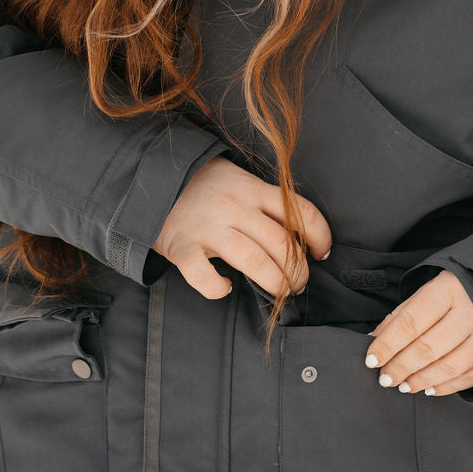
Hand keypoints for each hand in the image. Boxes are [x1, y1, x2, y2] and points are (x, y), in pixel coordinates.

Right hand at [151, 155, 332, 300]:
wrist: (150, 179)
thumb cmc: (202, 185)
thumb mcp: (237, 179)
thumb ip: (264, 201)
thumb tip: (299, 233)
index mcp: (252, 188)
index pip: (300, 211)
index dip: (319, 235)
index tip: (321, 252)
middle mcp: (234, 207)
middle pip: (281, 243)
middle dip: (298, 271)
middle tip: (299, 283)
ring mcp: (207, 227)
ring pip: (254, 261)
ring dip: (275, 283)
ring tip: (281, 292)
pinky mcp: (182, 247)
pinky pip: (204, 276)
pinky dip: (218, 288)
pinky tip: (226, 287)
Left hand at [363, 269, 472, 395]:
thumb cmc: (456, 289)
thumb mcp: (428, 290)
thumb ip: (402, 315)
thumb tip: (374, 340)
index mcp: (448, 289)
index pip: (411, 322)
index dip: (388, 344)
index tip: (371, 360)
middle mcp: (471, 310)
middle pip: (429, 347)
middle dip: (402, 367)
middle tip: (385, 378)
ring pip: (451, 366)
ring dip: (422, 380)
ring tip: (404, 385)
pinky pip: (472, 376)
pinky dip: (449, 387)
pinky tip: (430, 389)